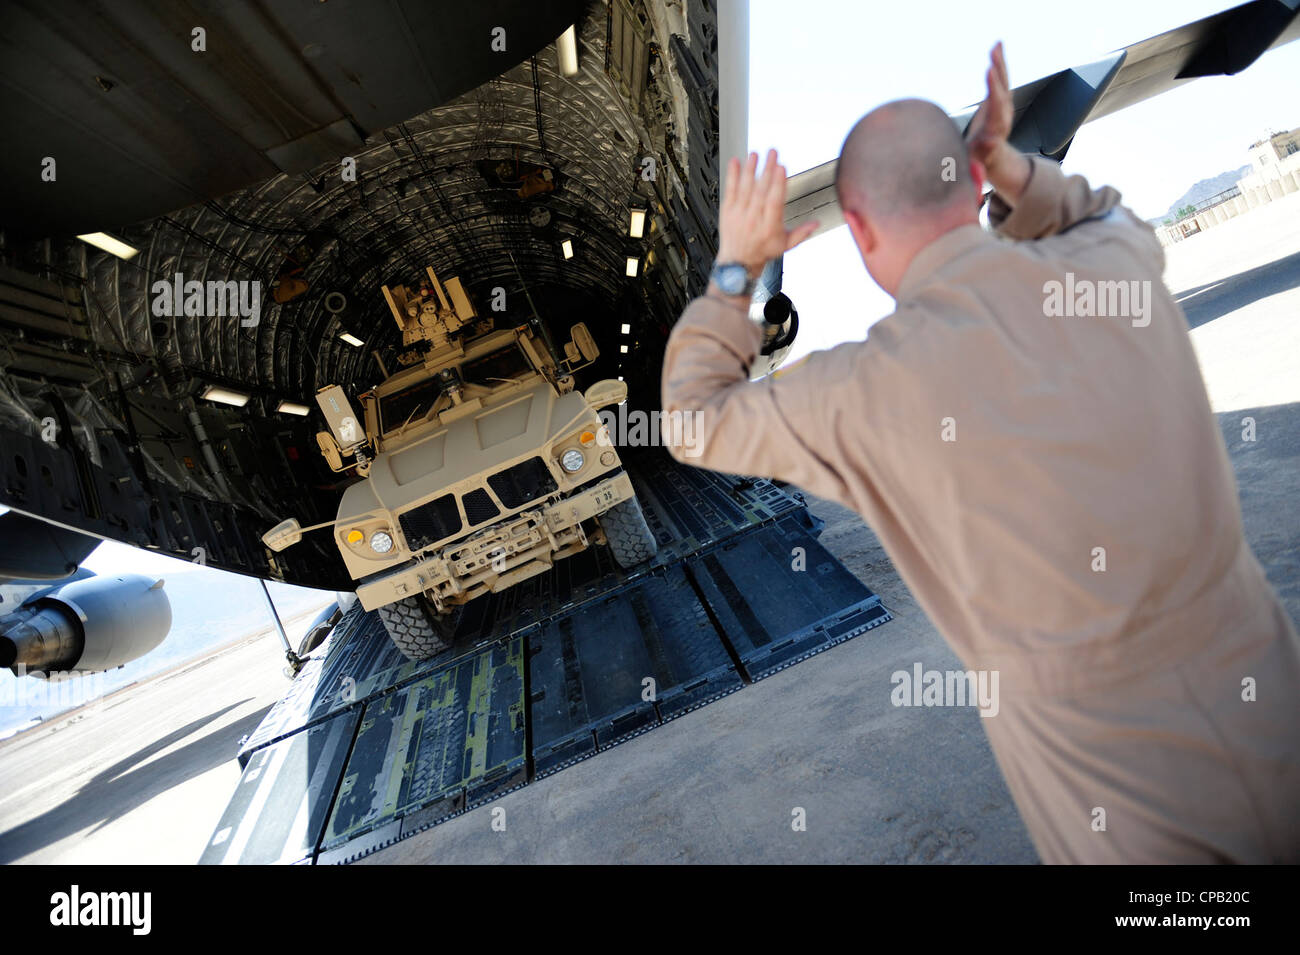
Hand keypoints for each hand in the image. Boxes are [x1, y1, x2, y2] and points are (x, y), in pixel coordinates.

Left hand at [716, 149, 817, 276]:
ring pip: (745, 188)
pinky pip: (730, 190)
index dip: (778, 184)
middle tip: (772, 153)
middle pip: (761, 190)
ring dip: (751, 169)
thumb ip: (802, 232)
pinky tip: (735, 162)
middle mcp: (753, 219)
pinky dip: (732, 176)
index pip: (774, 202)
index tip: (782, 168)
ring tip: (756, 154)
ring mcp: (739, 214)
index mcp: (770, 227)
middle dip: (767, 169)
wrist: (738, 262)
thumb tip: (817, 223)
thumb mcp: (785, 245)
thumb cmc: (762, 252)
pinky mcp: (728, 211)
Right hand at [966, 42, 1012, 168]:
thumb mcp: (977, 161)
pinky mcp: (1001, 98)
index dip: (994, 89)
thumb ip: (979, 156)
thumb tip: (986, 145)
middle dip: (998, 73)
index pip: (997, 106)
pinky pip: (1001, 77)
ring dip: (999, 63)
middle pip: (1002, 91)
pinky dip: (998, 62)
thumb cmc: (979, 159)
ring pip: (1003, 81)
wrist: (993, 156)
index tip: (990, 72)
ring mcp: (1004, 105)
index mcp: (997, 128)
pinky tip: (996, 47)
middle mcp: (1004, 114)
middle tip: (993, 56)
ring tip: (996, 46)